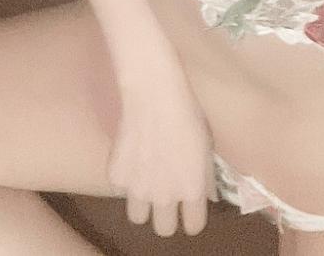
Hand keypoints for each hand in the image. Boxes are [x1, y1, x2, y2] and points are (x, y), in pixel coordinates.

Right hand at [106, 64, 219, 236]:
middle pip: (164, 229)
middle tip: (166, 195)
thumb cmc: (187, 114)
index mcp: (190, 190)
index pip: (194, 226)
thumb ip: (206, 176)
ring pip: (138, 217)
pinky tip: (132, 157)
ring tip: (146, 181)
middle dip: (167, 215)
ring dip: (143, 203)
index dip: (193, 216)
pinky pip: (121, 190)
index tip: (190, 206)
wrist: (154, 95)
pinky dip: (126, 180)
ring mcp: (137, 189)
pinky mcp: (115, 178)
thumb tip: (208, 197)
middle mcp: (164, 196)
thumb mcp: (206, 145)